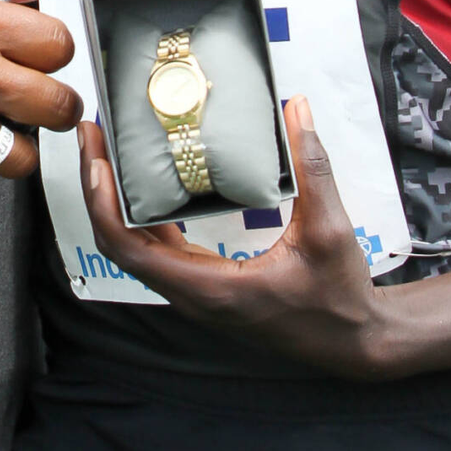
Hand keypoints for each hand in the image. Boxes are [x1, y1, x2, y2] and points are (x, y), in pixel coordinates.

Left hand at [78, 99, 393, 376]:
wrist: (357, 343)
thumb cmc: (342, 297)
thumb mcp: (329, 228)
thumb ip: (311, 167)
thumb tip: (295, 108)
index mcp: (211, 289)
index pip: (129, 251)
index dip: (102, 205)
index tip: (95, 159)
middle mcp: (194, 295)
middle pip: (121, 245)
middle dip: (98, 190)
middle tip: (93, 137)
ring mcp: (197, 293)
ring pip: (136, 249)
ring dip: (115, 201)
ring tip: (109, 149)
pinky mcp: (207, 286)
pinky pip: (159, 252)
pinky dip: (142, 215)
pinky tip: (146, 181)